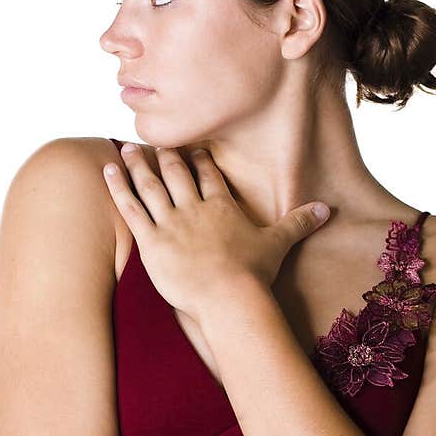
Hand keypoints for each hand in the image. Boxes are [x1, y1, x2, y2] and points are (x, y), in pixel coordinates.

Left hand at [102, 143, 329, 321]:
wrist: (229, 296)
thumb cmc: (253, 274)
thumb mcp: (278, 244)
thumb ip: (298, 223)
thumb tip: (327, 209)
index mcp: (222, 207)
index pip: (208, 176)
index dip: (198, 160)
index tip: (191, 146)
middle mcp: (194, 208)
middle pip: (176, 173)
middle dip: (164, 155)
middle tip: (151, 139)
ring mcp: (171, 223)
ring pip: (150, 185)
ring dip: (137, 164)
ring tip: (126, 147)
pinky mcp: (151, 241)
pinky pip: (130, 208)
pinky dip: (117, 187)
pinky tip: (108, 169)